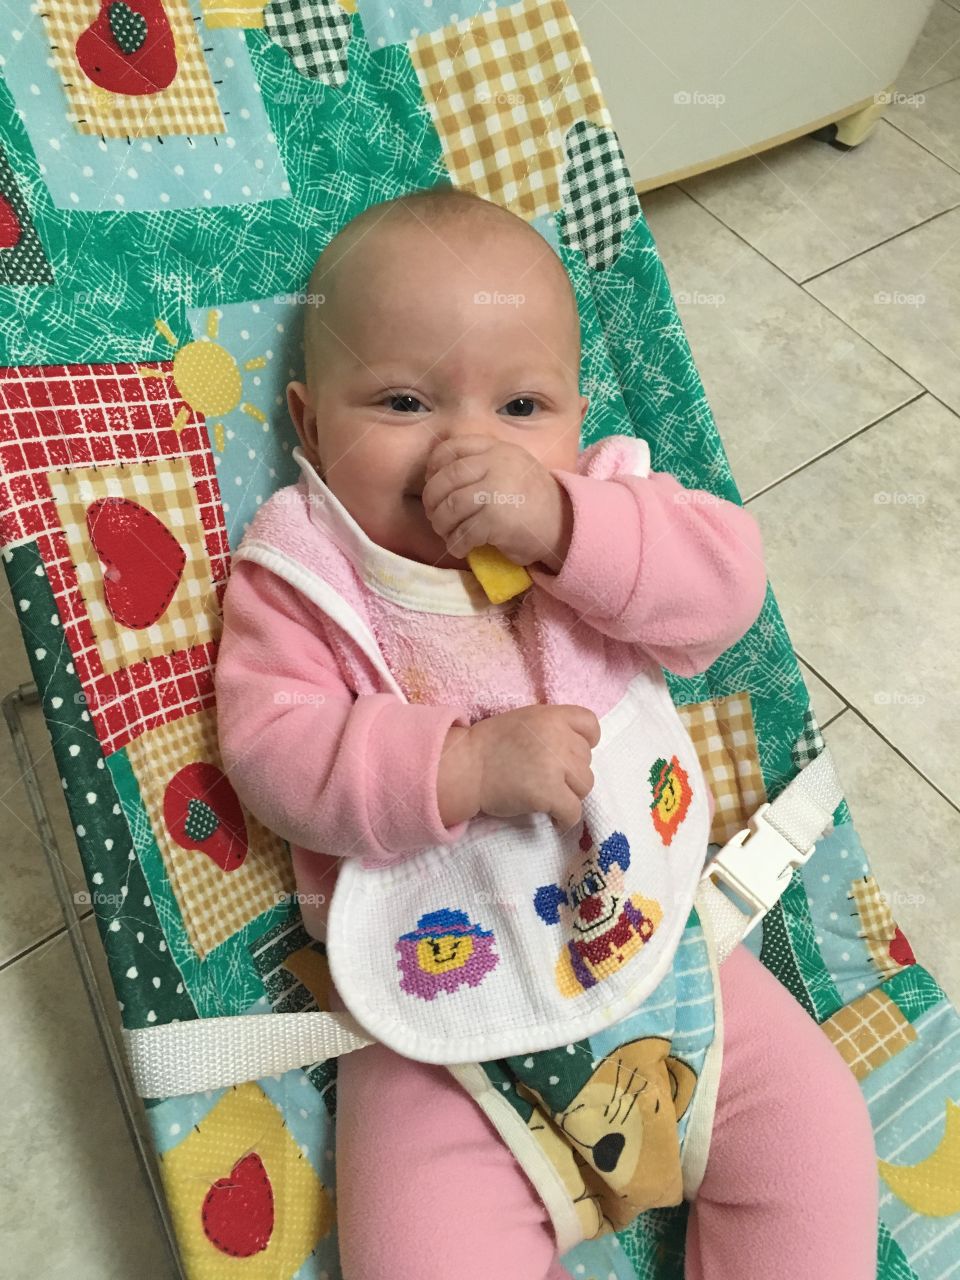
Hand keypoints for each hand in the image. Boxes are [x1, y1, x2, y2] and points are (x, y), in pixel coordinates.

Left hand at [420, 436, 572, 570]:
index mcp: (497, 449)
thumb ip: (483, 463)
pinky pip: (462, 533)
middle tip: (436, 517)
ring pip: (449, 507)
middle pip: (445, 480)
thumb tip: (438, 476)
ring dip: (442, 525)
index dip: (433, 467)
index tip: (433, 484)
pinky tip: (461, 548)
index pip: (450, 448)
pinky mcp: (495, 520)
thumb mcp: (511, 466)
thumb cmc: (533, 499)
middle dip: (433, 502)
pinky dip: (456, 544)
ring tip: (448, 534)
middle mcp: (495, 465)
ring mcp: (495, 491)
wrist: (565, 524)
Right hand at [464, 703, 600, 832]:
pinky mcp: (549, 793)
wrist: (466, 767)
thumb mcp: (525, 720)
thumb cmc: (490, 745)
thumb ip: (552, 728)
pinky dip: (566, 818)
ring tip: (549, 796)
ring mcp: (555, 766)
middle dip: (571, 772)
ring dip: (570, 794)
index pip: (591, 724)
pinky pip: (574, 811)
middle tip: (548, 778)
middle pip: (587, 760)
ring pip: (585, 786)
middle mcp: (558, 738)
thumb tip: (575, 749)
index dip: (586, 741)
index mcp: (552, 716)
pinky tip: (554, 818)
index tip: (570, 754)